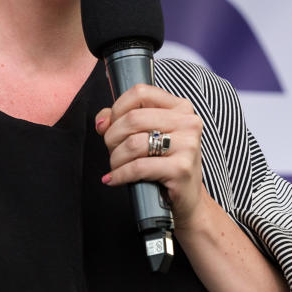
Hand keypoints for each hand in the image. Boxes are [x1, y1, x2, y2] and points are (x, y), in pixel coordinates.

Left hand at [95, 83, 205, 223]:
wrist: (187, 199)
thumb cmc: (164, 164)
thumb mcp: (146, 135)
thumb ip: (120, 119)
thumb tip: (102, 122)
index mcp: (180, 107)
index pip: (140, 92)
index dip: (117, 108)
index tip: (111, 125)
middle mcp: (188, 122)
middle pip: (133, 118)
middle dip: (112, 137)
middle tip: (112, 150)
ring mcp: (188, 145)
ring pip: (133, 143)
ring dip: (116, 158)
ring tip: (115, 166)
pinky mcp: (181, 168)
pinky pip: (138, 167)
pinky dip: (120, 174)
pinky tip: (114, 179)